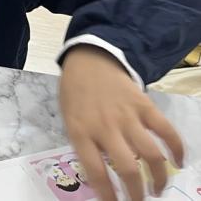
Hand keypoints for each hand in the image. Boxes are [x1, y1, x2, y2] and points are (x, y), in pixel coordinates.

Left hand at [59, 45, 183, 200]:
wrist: (89, 59)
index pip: (96, 172)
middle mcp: (105, 126)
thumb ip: (84, 145)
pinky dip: (177, 148)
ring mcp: (127, 116)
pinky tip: (179, 161)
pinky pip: (166, 130)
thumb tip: (101, 175)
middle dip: (137, 193)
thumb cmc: (75, 93)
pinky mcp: (145, 105)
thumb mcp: (68, 119)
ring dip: (159, 177)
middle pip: (128, 168)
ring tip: (158, 188)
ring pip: (151, 155)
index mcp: (81, 131)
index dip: (108, 195)